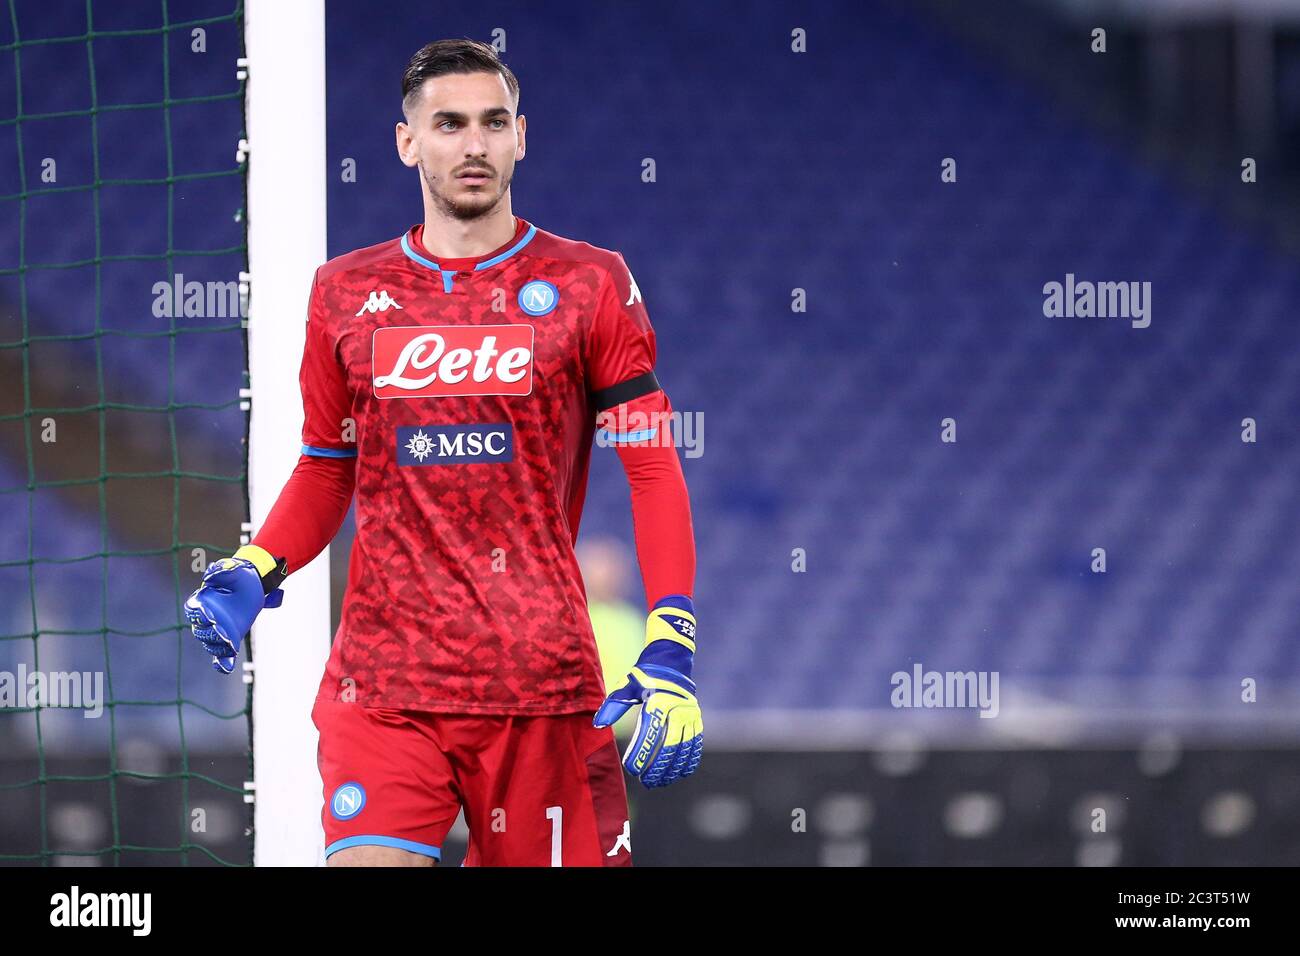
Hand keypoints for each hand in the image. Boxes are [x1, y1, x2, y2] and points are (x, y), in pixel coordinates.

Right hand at [184, 546, 284, 673]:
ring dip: (217, 646)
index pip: (193, 611)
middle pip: (201, 630)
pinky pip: (222, 656)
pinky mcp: (230, 639)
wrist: (253, 585)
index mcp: (202, 602)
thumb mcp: (233, 570)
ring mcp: (218, 631)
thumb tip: (209, 575)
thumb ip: (221, 570)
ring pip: (211, 643)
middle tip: (221, 629)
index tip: (209, 614)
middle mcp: (206, 619)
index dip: (198, 614)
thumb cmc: (239, 577)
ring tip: (228, 644)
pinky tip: (226, 667)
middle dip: (210, 632)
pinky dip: (222, 664)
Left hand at [593, 595, 701, 787]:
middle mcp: (677, 709)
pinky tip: (682, 772)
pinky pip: (696, 742)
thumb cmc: (644, 673)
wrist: (672, 658)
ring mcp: (689, 714)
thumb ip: (613, 705)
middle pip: (669, 746)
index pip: (650, 735)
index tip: (632, 769)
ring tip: (662, 781)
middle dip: (659, 767)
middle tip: (647, 781)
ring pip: (684, 747)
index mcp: (658, 702)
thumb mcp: (626, 685)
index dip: (641, 754)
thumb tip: (598, 723)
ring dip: (674, 767)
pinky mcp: (696, 717)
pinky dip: (690, 759)